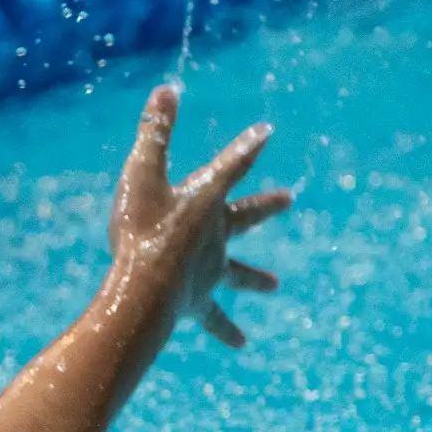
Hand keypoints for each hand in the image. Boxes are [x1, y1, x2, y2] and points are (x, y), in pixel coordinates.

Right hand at [105, 83, 291, 347]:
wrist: (145, 292)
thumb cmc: (141, 231)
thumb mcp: (141, 174)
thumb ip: (154, 133)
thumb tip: (167, 88)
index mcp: (206, 199)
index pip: (233, 164)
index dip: (249, 146)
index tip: (267, 131)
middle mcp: (217, 233)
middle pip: (247, 216)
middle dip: (267, 206)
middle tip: (291, 200)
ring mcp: (211, 269)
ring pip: (238, 272)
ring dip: (256, 277)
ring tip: (275, 286)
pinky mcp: (199, 300)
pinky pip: (216, 318)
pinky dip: (228, 329)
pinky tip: (242, 343)